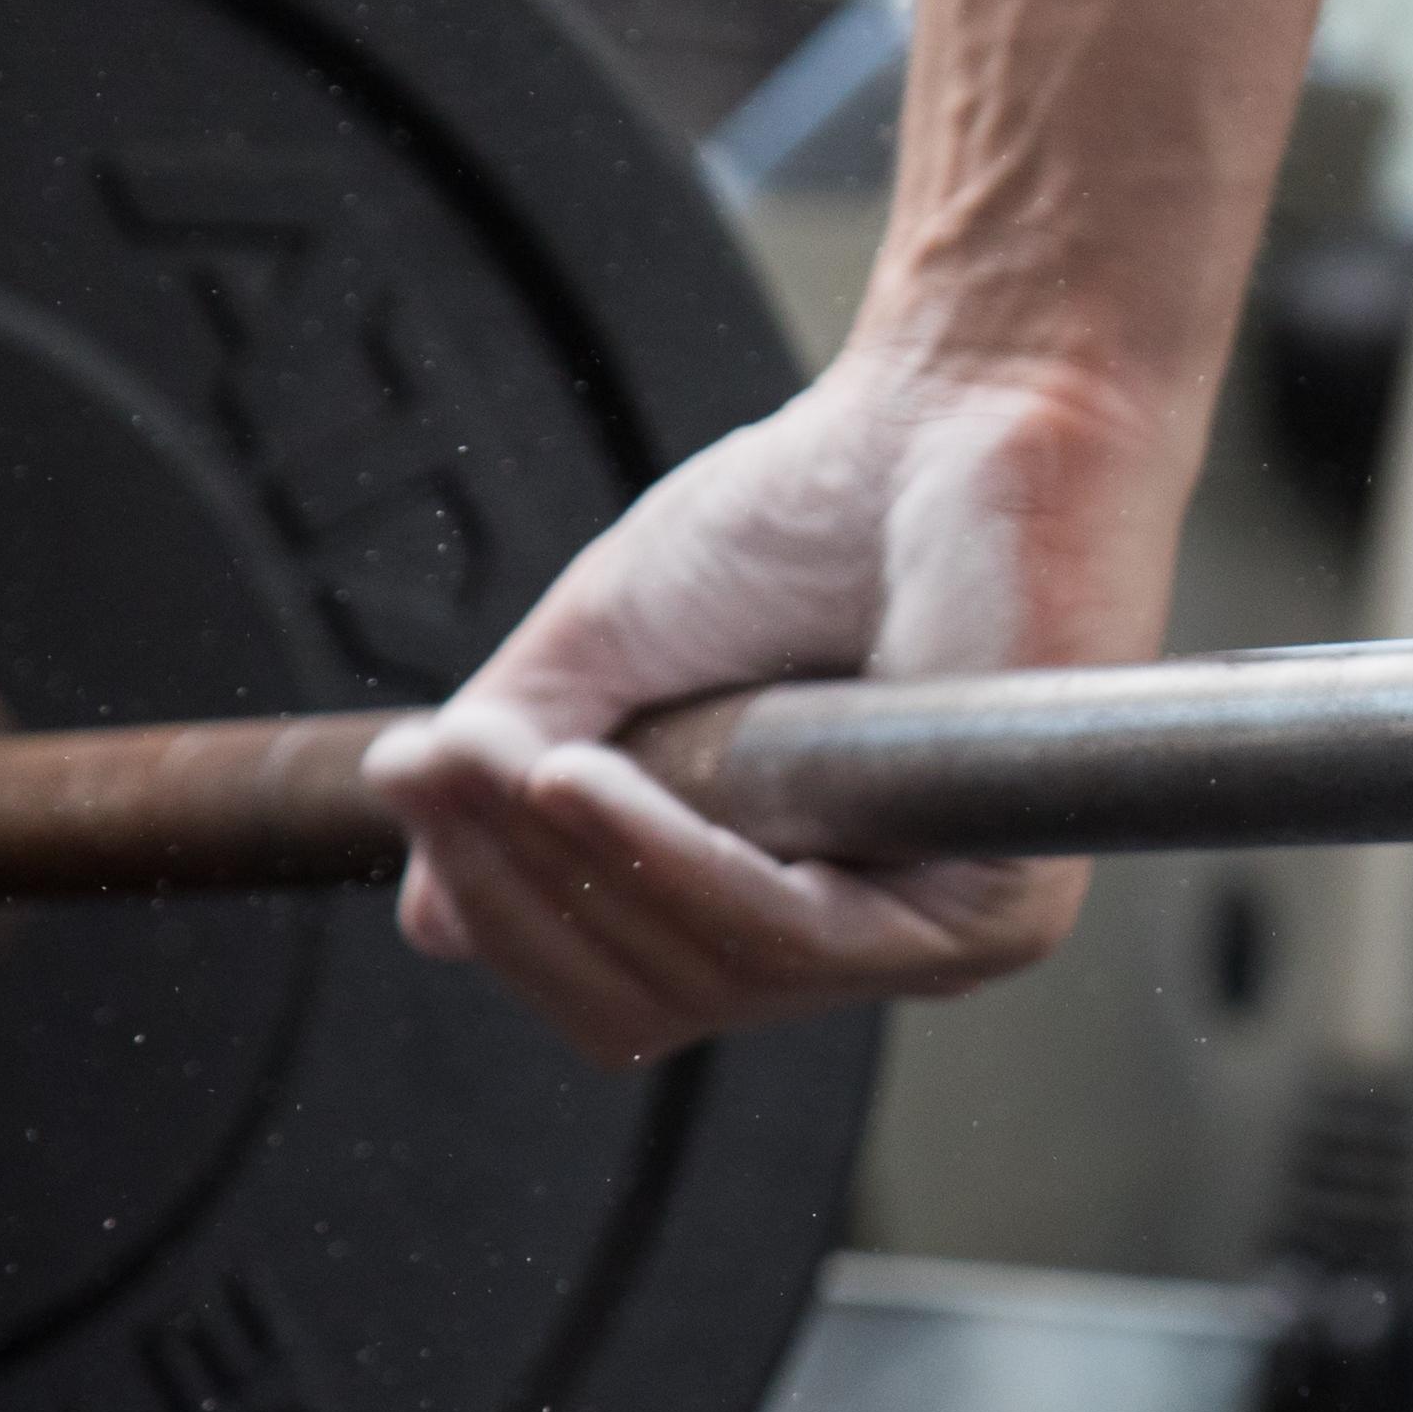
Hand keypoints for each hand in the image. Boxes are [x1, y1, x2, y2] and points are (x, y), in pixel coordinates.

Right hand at [365, 340, 1194, 1065]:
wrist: (959, 409)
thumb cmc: (823, 510)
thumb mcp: (613, 651)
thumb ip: (522, 780)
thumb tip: (432, 921)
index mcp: (782, 895)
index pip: (615, 986)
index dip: (500, 905)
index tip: (418, 782)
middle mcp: (857, 934)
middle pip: (639, 1003)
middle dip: (513, 889)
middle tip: (439, 773)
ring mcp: (931, 937)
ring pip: (704, 979)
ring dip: (573, 870)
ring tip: (506, 768)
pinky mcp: (993, 909)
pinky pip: (794, 937)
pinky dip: (668, 865)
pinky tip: (583, 787)